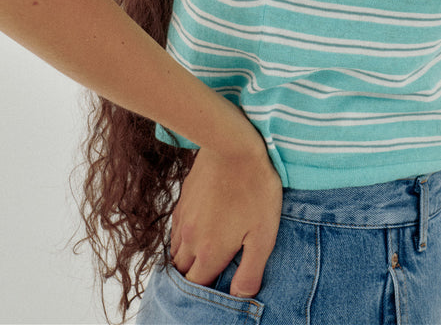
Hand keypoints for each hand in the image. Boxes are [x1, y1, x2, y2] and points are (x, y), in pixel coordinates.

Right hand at [169, 131, 282, 297]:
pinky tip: (198, 230)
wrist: (233, 144)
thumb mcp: (264, 234)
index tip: (218, 287)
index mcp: (210, 252)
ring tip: (202, 257)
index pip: (197, 286)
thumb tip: (240, 296)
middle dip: (193, 278)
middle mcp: (190, 238)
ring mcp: (184, 216)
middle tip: (209, 276)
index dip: (206, 292)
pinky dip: (183, 237)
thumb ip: (250, 271)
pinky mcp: (184, 198)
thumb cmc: (255, 189)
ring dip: (187, 258)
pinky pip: (176, 228)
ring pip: (176, 250)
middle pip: (183, 271)